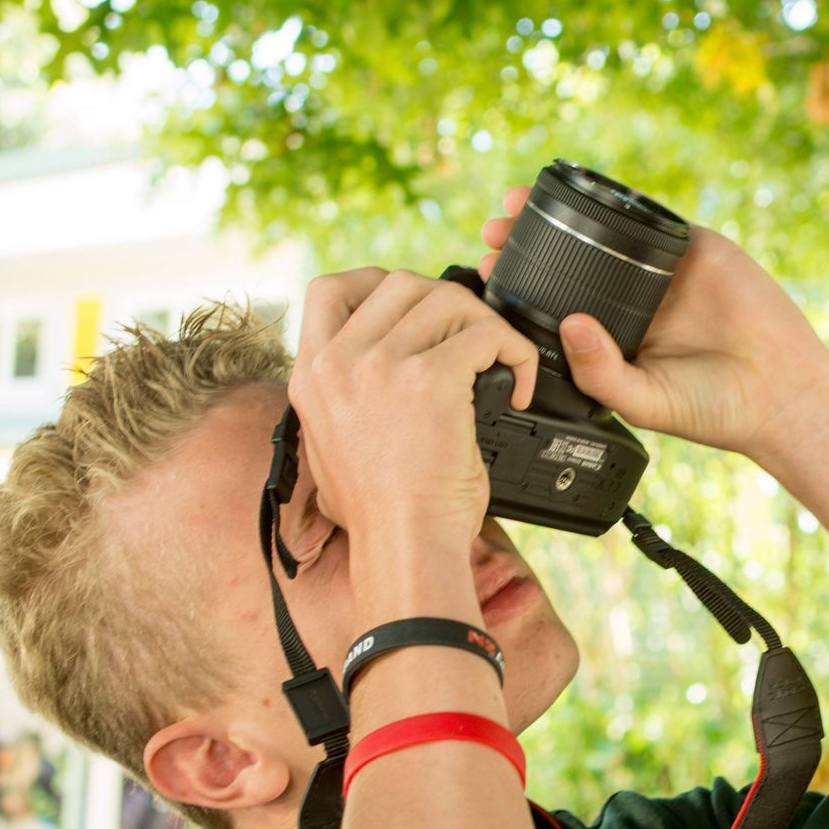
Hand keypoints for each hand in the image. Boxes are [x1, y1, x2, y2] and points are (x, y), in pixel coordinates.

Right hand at [288, 268, 539, 561]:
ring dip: (486, 326)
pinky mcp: (429, 380)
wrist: (404, 548)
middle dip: (449, 303)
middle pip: (401, 283)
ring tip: (500, 366)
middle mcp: (339, 362)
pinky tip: (519, 390)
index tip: (415, 307)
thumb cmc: (382, 515)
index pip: (329, 288)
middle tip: (473, 342)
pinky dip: (515, 354)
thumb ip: (340, 405)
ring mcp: (380, 366)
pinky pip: (486, 334)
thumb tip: (361, 383)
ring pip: (449, 301)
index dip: (377, 281)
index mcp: (310, 374)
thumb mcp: (330, 450)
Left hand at [478, 186, 828, 463]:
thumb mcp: (644, 401)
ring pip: (601, 233)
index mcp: (612, 340)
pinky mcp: (695, 250)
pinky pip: (650, 219)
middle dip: (526, 243)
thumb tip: (567, 324)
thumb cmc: (714, 410)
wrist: (782, 395)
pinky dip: (617, 202)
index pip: (554, 305)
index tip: (483, 274)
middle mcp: (629, 303)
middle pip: (568, 261)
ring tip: (515, 204)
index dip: (519, 288)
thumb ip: (602, 371)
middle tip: (490, 234)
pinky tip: (582, 194)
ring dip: (559, 214)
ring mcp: (661, 274)